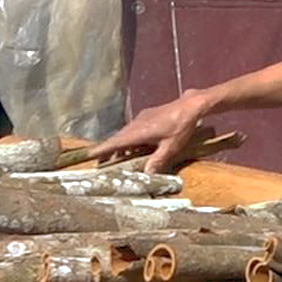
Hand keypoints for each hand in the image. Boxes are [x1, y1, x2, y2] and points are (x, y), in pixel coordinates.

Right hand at [90, 91, 206, 172]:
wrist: (191, 106)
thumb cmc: (181, 126)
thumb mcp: (171, 147)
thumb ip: (157, 161)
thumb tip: (146, 176)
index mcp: (139, 131)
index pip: (116, 142)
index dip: (103, 149)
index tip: (89, 155)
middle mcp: (136, 123)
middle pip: (117, 138)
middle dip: (108, 151)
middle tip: (100, 163)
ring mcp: (142, 118)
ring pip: (125, 134)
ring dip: (119, 145)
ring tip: (115, 159)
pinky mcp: (148, 116)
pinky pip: (133, 130)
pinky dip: (129, 139)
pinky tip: (134, 147)